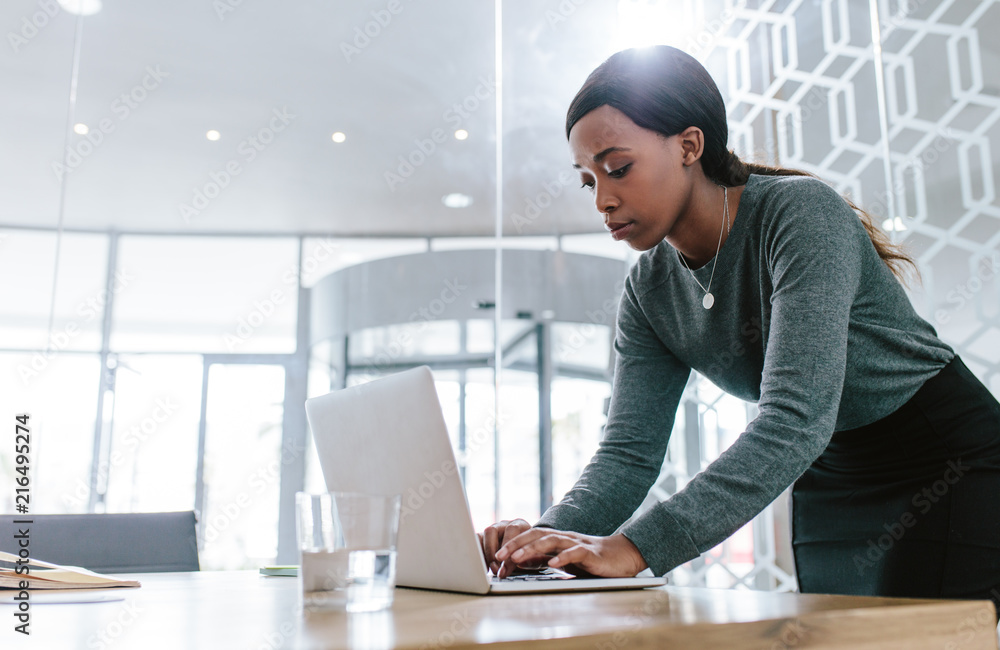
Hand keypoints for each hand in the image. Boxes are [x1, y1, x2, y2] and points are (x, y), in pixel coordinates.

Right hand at [478, 519, 532, 576]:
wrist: (529, 551)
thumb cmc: (534, 554)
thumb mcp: (538, 556)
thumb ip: (532, 559)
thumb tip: (520, 564)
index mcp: (520, 525)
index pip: (512, 530)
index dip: (508, 546)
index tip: (506, 562)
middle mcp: (505, 525)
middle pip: (494, 530)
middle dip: (493, 551)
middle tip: (496, 568)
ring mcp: (494, 530)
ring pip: (484, 534)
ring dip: (486, 553)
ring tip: (490, 569)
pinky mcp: (485, 537)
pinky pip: (477, 541)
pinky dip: (479, 553)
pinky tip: (483, 566)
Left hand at [493, 530, 647, 578]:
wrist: (622, 556)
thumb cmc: (592, 560)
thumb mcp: (564, 560)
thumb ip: (546, 558)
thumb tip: (524, 561)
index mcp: (557, 539)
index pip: (531, 536)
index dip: (514, 544)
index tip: (497, 556)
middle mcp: (565, 538)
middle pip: (537, 535)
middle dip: (516, 544)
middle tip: (500, 556)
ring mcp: (577, 544)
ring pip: (552, 541)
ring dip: (532, 549)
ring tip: (517, 558)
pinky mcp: (590, 553)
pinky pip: (575, 553)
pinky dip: (563, 557)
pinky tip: (553, 564)